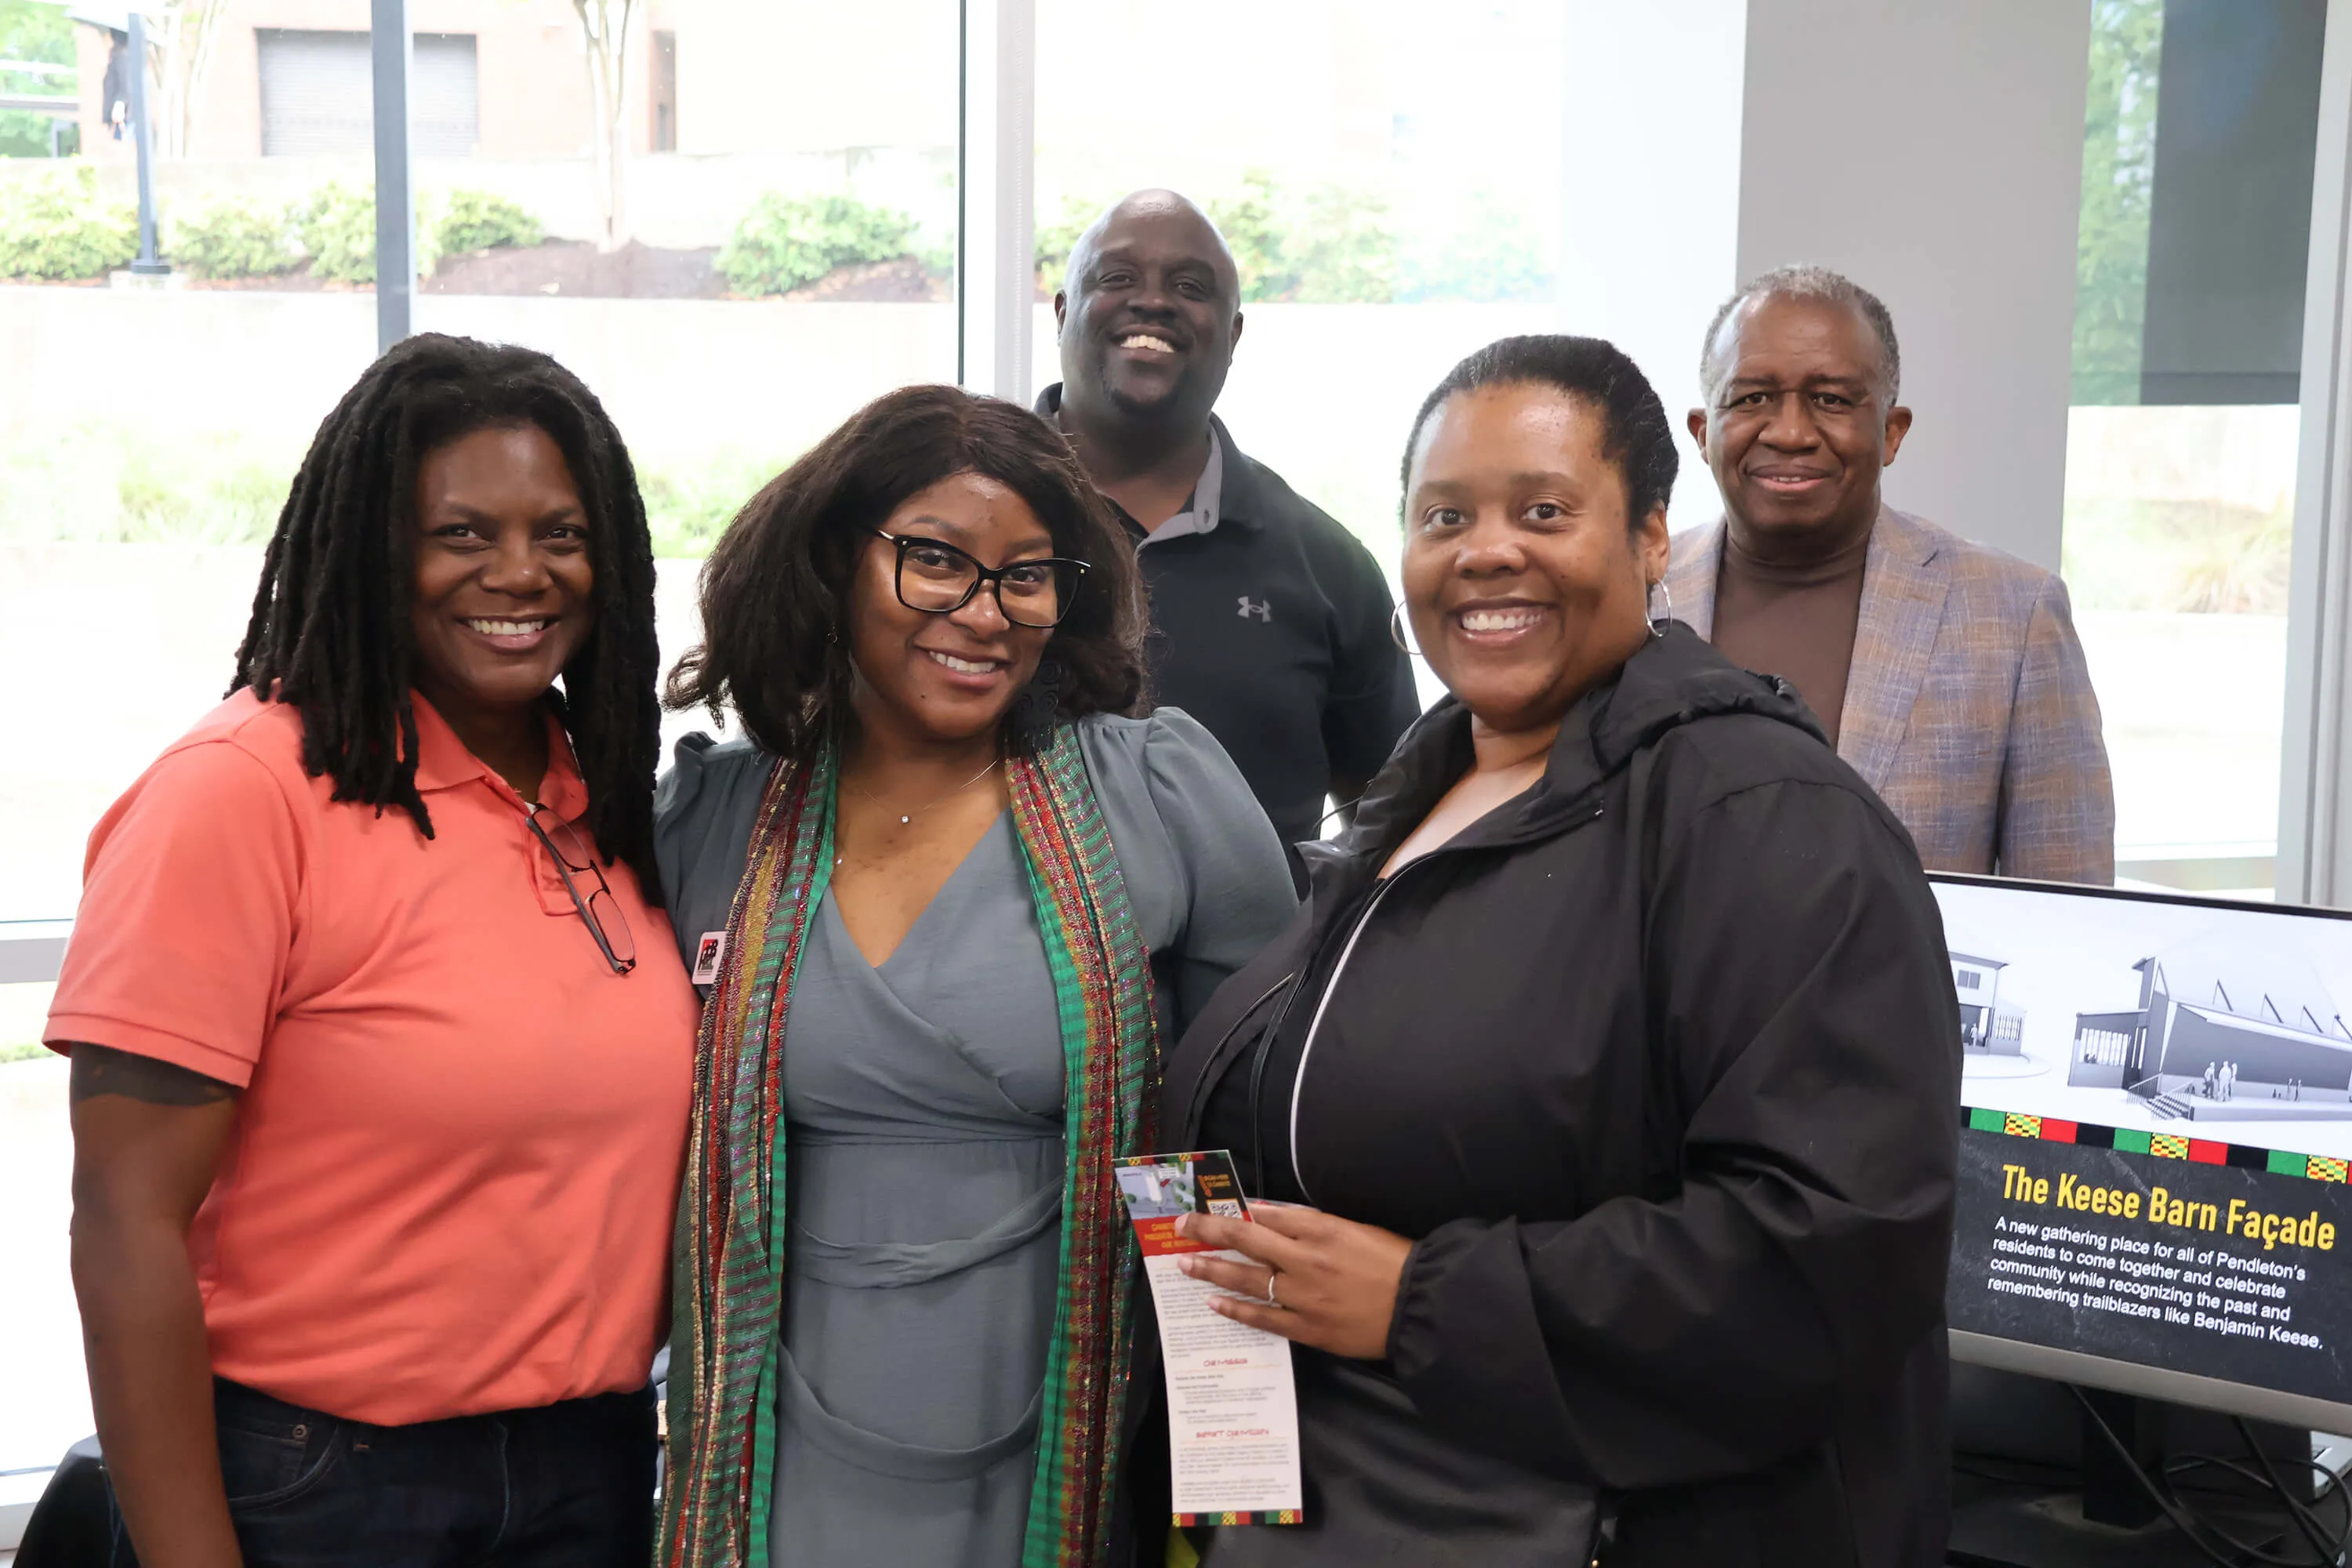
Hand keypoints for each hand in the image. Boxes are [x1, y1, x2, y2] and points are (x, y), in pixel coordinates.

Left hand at [1173, 1204, 1412, 1358]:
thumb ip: (1310, 1221)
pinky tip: (1215, 1303)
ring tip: (1186, 1265)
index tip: (1209, 1207)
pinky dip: (1237, 1310)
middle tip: (1181, 1227)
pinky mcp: (1309, 1328)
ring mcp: (1304, 1296)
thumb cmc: (1393, 1261)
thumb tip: (1269, 1212)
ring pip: (1247, 1279)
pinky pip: (1264, 1318)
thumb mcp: (1353, 1228)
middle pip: (1246, 1240)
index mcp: (1320, 1229)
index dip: (1233, 1210)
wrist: (1419, 1306)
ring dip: (1212, 1270)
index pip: (1265, 1214)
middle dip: (1208, 1231)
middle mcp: (1305, 1259)